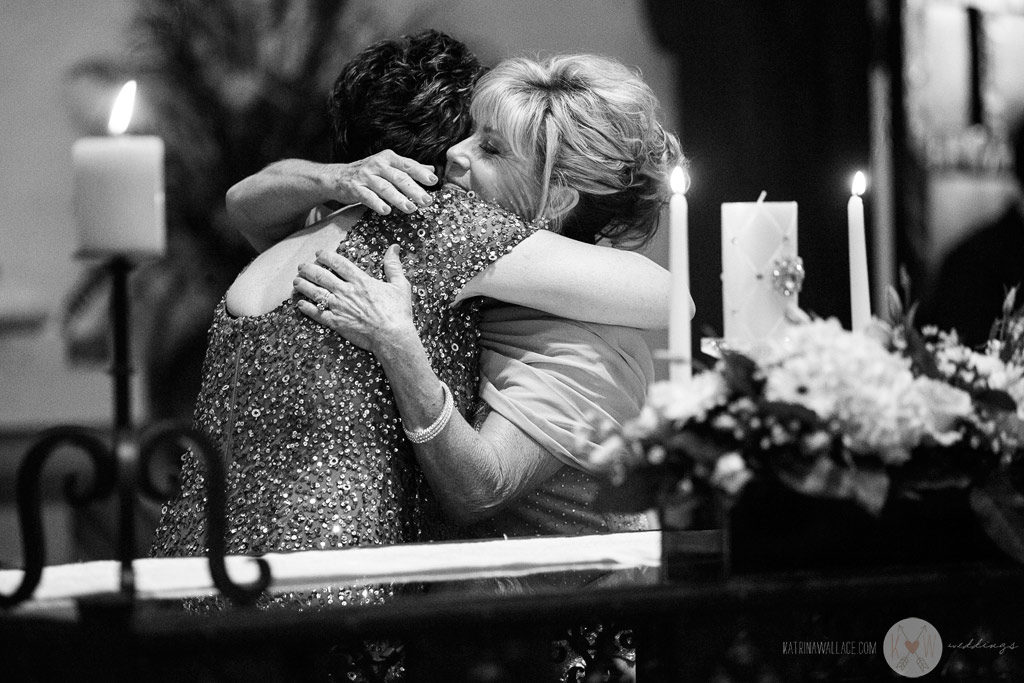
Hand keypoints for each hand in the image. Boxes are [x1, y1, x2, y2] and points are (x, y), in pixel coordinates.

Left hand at [294, 245, 415, 353]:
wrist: (392, 337)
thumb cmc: (398, 312)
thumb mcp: (400, 285)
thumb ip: (394, 265)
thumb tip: (394, 247)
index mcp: (360, 280)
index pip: (338, 263)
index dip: (326, 256)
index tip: (318, 253)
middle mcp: (346, 291)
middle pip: (321, 275)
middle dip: (308, 269)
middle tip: (302, 267)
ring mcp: (339, 307)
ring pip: (315, 292)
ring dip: (303, 285)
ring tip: (296, 281)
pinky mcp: (336, 322)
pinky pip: (316, 313)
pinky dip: (306, 308)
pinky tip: (299, 303)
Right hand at [327, 150, 436, 214]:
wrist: (338, 176)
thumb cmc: (369, 173)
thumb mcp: (389, 166)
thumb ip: (409, 168)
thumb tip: (431, 169)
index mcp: (389, 158)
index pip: (408, 165)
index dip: (421, 173)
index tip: (434, 181)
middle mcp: (378, 164)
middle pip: (399, 177)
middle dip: (414, 190)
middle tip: (427, 201)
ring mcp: (366, 176)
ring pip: (385, 187)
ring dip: (399, 198)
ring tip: (411, 208)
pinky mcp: (355, 187)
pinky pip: (368, 196)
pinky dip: (377, 203)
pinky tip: (386, 211)